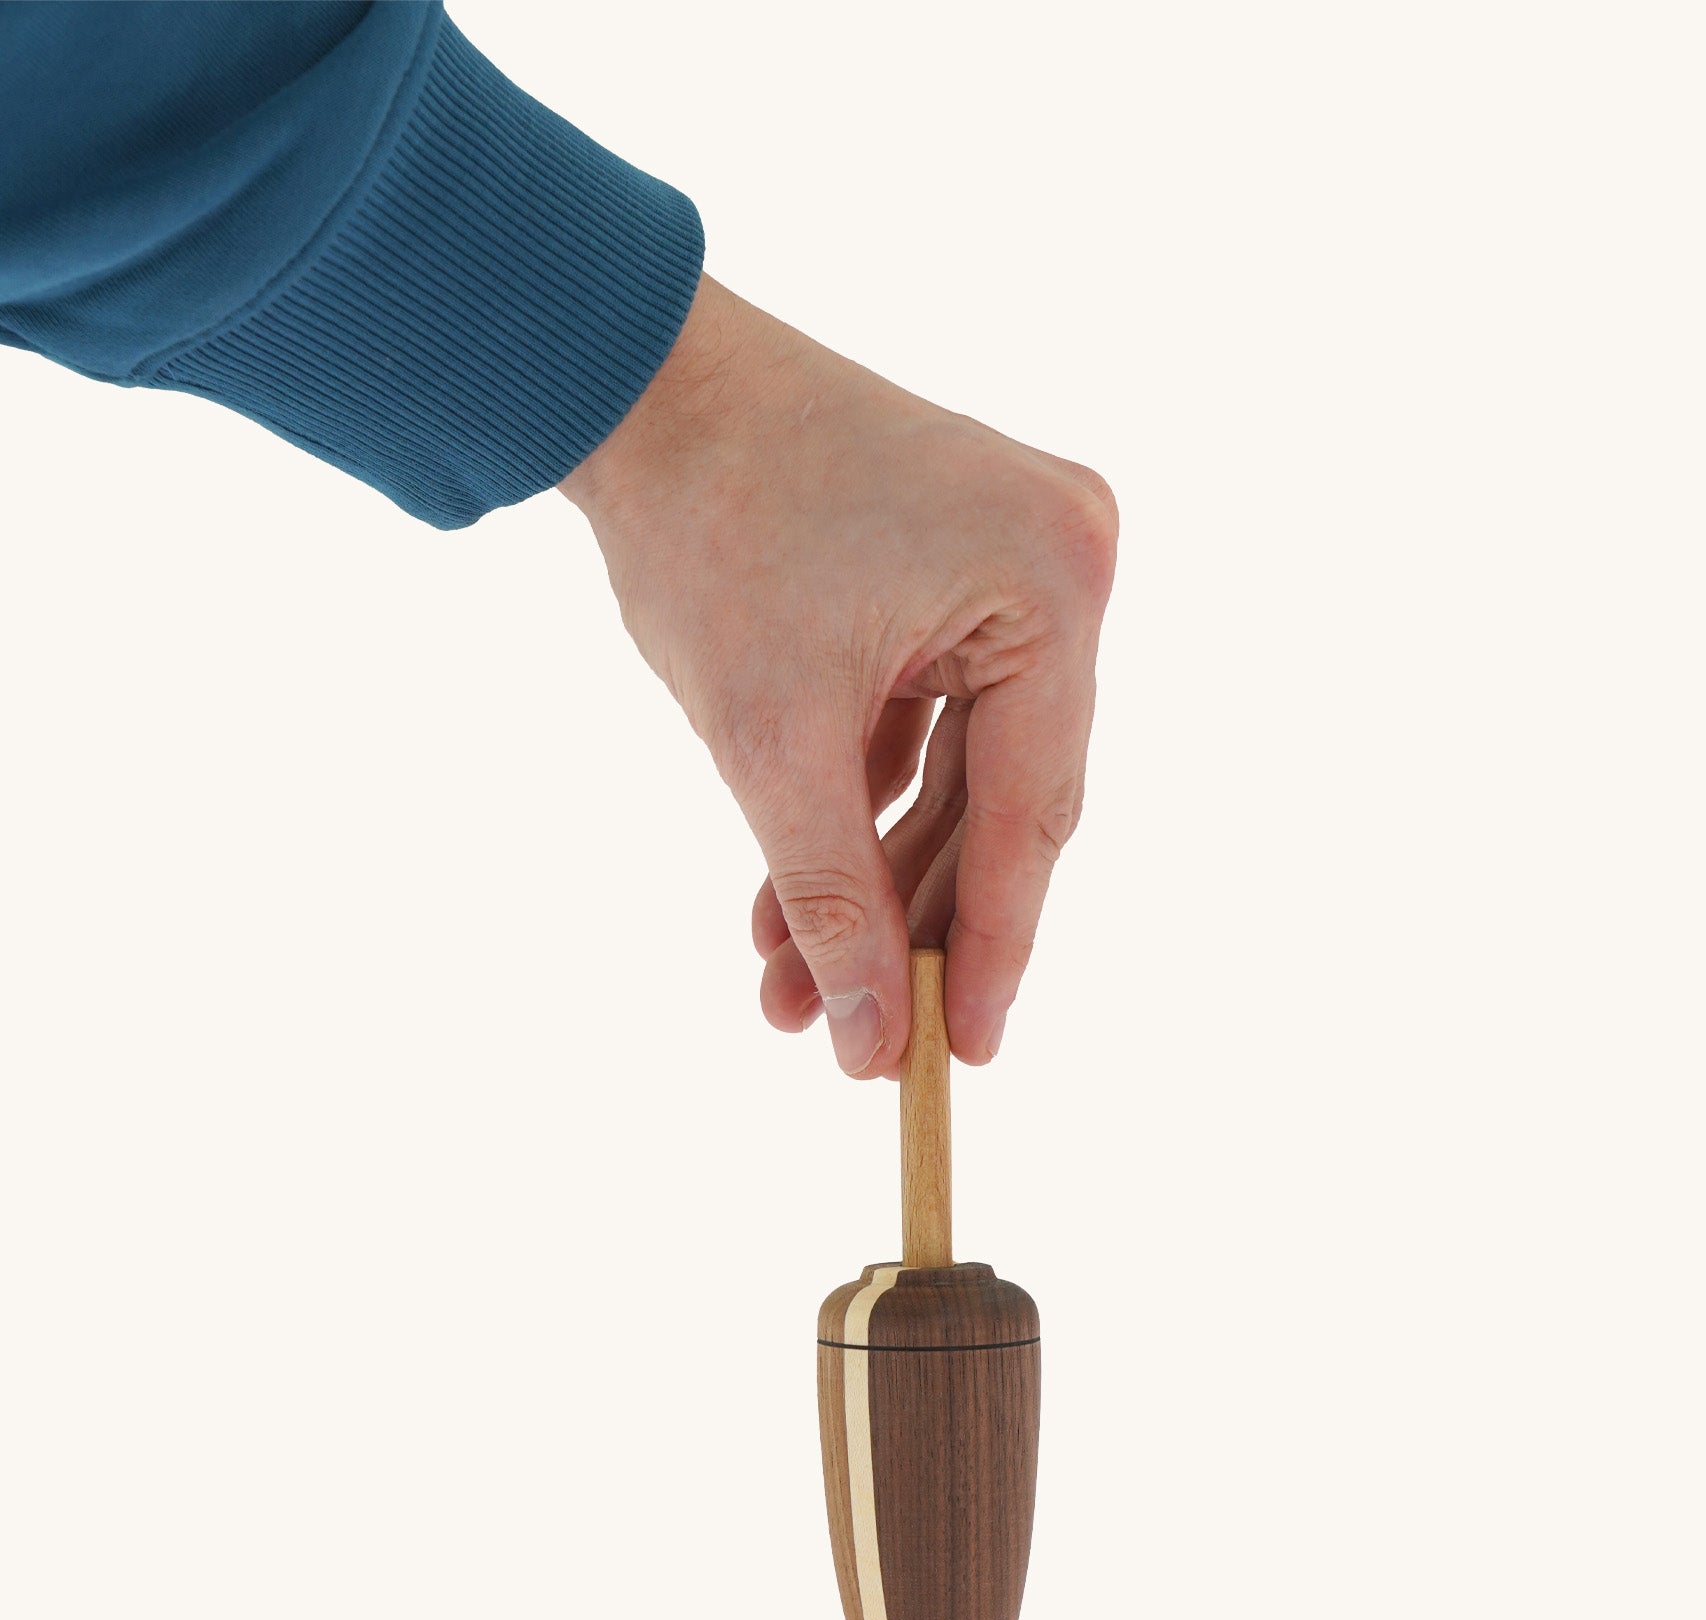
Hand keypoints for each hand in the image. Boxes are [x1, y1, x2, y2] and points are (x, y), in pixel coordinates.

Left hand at [558, 276, 1116, 1078]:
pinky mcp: (959, 571)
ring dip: (871, 876)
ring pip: (955, 774)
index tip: (965, 1056)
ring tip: (791, 982)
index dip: (995, 947)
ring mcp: (1017, 562)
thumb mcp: (770, 739)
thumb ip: (832, 898)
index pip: (1033, 811)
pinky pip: (928, 722)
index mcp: (1052, 584)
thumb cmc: (706, 526)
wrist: (636, 383)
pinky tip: (787, 896)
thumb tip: (874, 1042)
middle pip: (1000, 799)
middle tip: (861, 1035)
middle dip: (909, 921)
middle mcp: (1063, 564)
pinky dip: (860, 804)